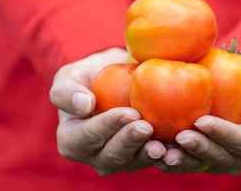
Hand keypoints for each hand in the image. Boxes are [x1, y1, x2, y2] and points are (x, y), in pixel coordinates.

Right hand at [50, 48, 166, 174]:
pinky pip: (151, 160)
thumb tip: (83, 105)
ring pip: (132, 163)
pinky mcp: (139, 157)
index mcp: (72, 140)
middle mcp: (94, 156)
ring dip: (146, 155)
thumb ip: (66, 91)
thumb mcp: (69, 77)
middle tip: (146, 126)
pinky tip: (175, 147)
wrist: (115, 80)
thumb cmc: (88, 78)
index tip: (127, 113)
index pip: (86, 138)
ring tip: (161, 145)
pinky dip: (164, 155)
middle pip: (110, 156)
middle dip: (129, 142)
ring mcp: (118, 159)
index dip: (106, 128)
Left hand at [155, 51, 240, 174]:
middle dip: (200, 149)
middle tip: (180, 136)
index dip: (223, 134)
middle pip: (220, 158)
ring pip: (201, 165)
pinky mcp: (202, 156)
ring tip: (164, 152)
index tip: (202, 121)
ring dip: (182, 160)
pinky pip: (187, 162)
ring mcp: (220, 160)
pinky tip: (155, 153)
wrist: (240, 83)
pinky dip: (172, 160)